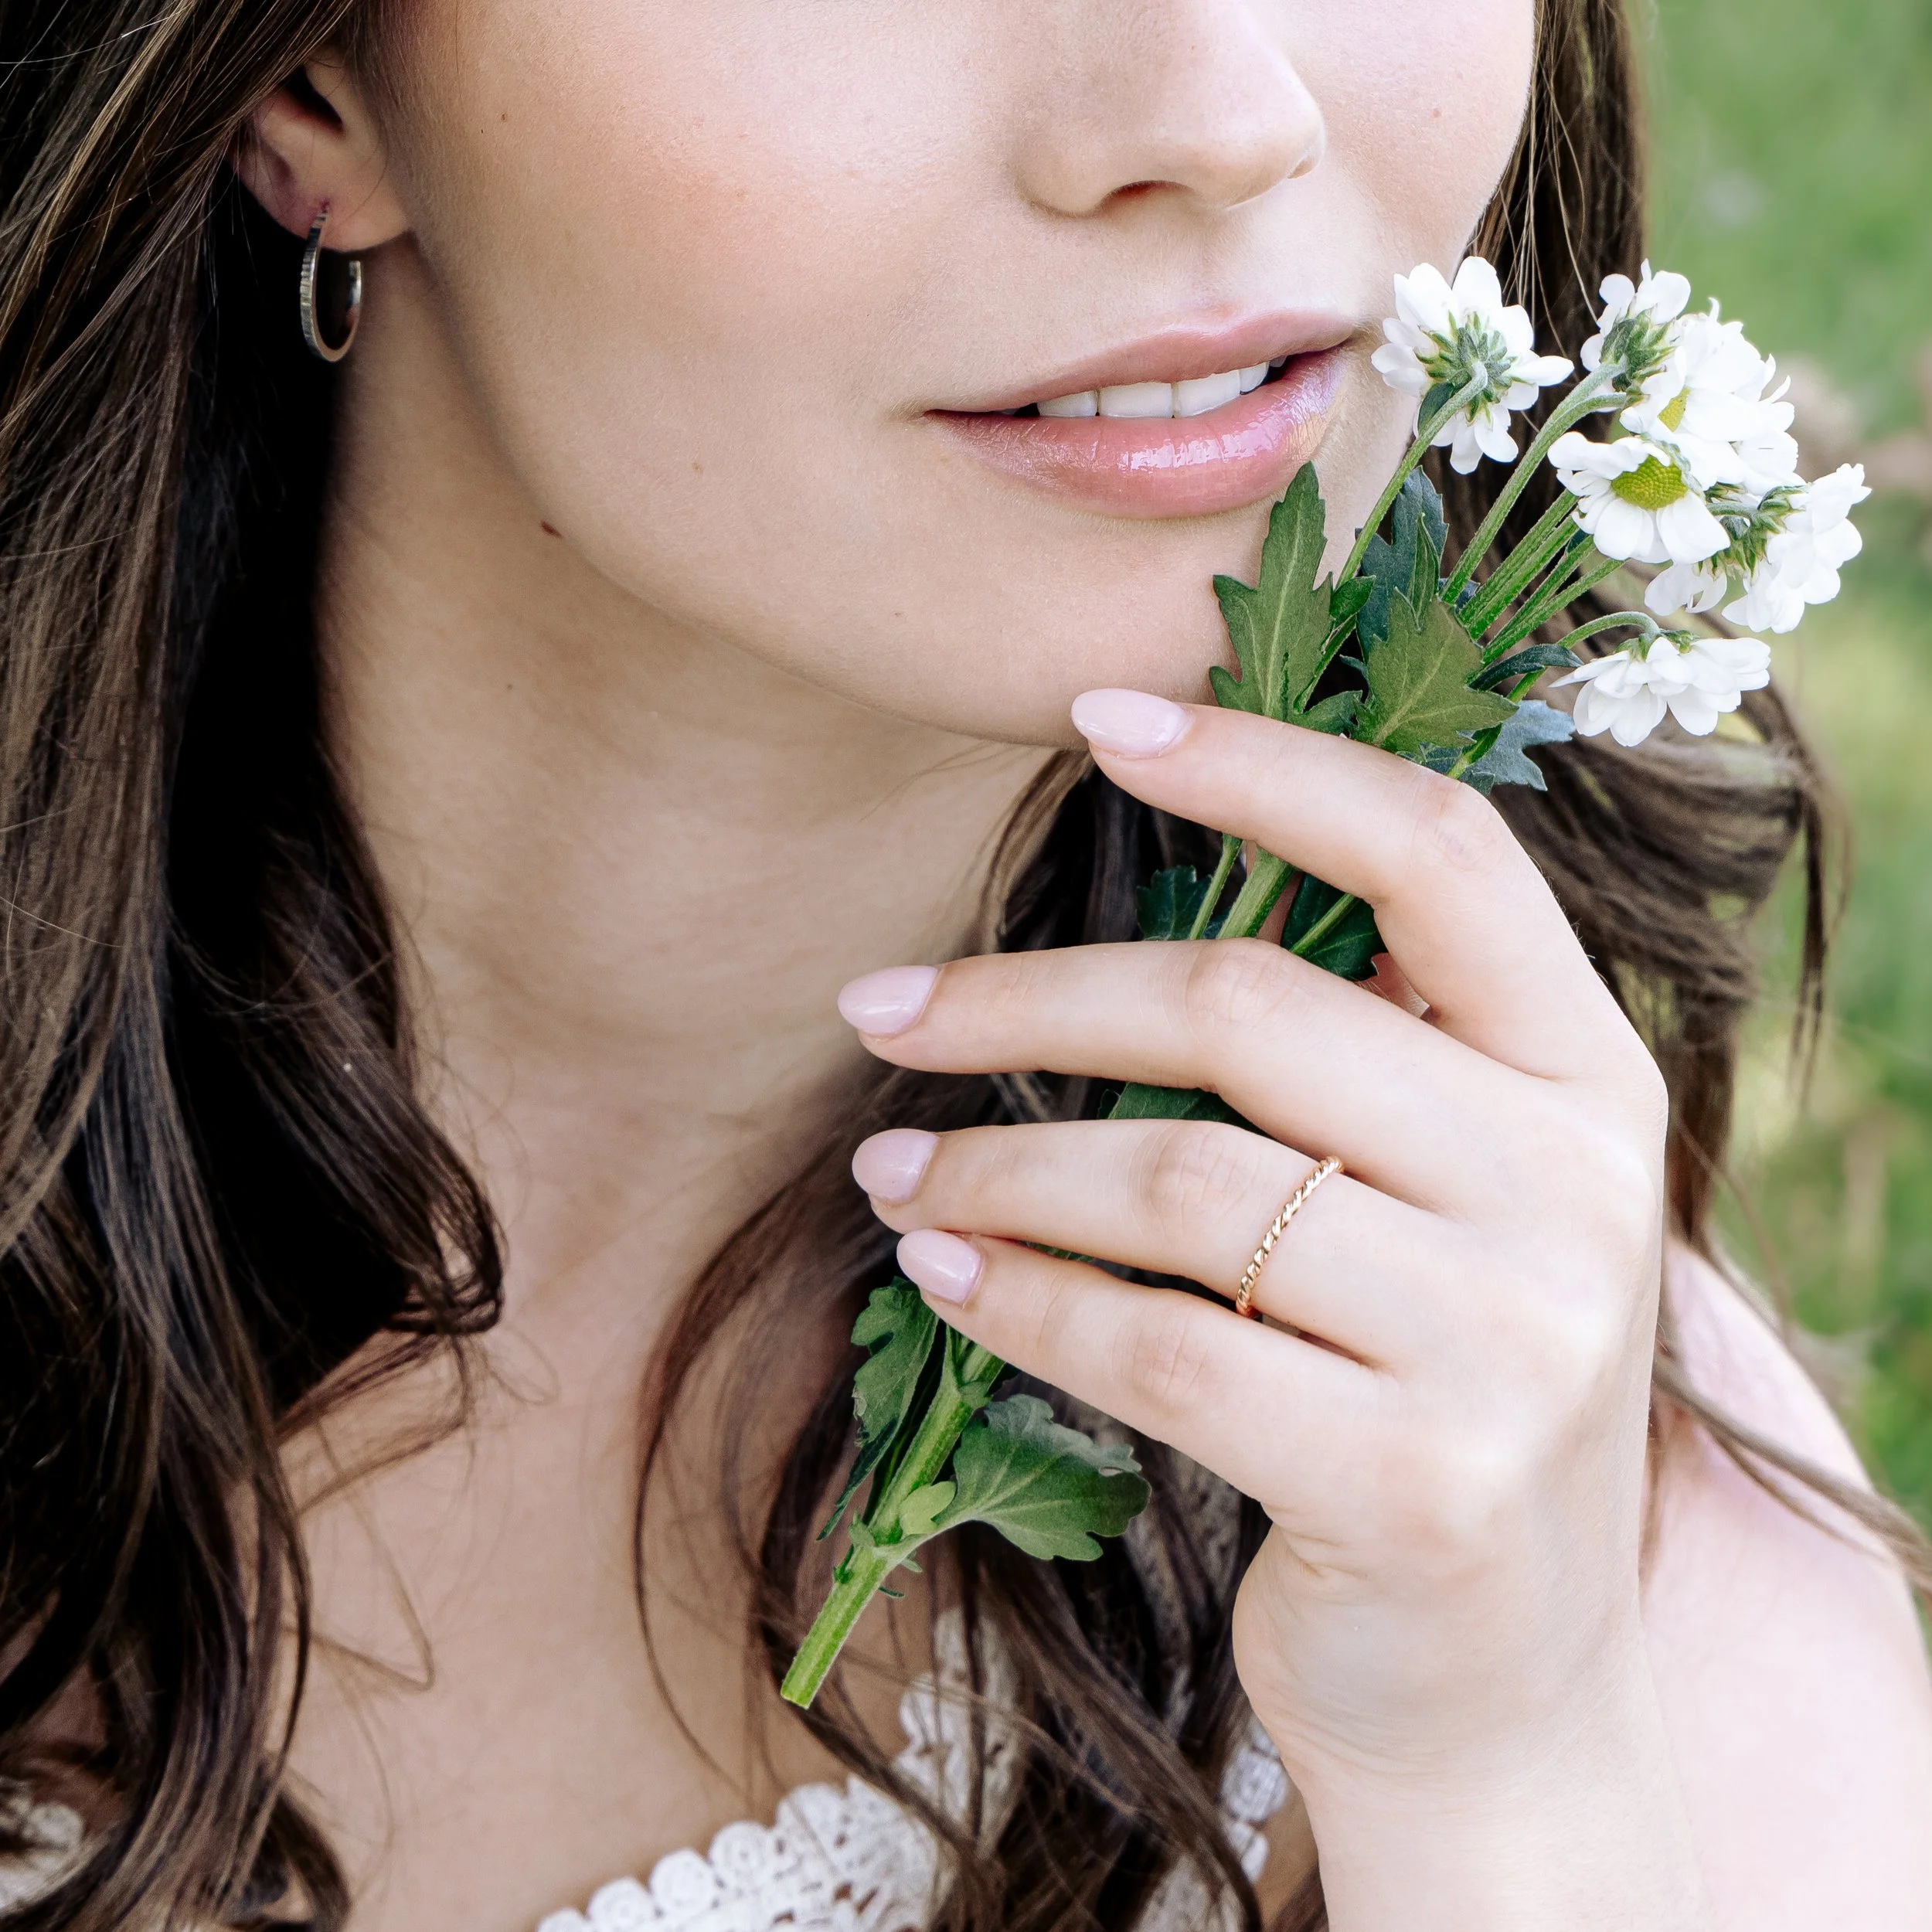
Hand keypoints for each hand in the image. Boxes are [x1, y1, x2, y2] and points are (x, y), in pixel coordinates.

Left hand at [839, 692, 1709, 1929]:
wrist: (1507, 1672)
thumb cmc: (1430, 1384)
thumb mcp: (1442, 1199)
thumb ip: (1347, 1060)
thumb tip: (1112, 919)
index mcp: (1583, 1073)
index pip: (1439, 853)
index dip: (1269, 765)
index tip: (1099, 717)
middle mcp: (1572, 1186)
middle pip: (1256, 1009)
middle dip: (1031, 999)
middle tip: (881, 1007)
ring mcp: (1513, 1342)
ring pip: (1182, 1182)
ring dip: (999, 1168)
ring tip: (892, 1171)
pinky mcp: (1419, 1485)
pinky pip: (1162, 1346)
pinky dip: (1025, 1303)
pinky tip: (944, 1281)